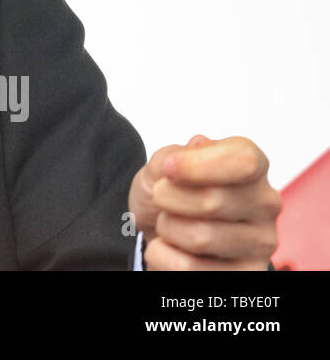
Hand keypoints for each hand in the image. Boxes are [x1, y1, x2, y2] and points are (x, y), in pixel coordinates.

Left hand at [127, 134, 281, 269]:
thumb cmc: (169, 192)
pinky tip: (172, 247)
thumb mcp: (162, 165)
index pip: (244, 161)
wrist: (156, 228)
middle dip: (168, 198)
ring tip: (170, 224)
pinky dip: (162, 255)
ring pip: (200, 238)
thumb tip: (196, 147)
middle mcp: (265, 205)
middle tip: (162, 198)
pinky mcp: (245, 274)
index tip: (168, 168)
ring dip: (166, 229)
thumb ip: (175, 154)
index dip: (199, 164)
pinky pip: (188, 268)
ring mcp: (261, 243)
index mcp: (252, 169)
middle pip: (213, 201)